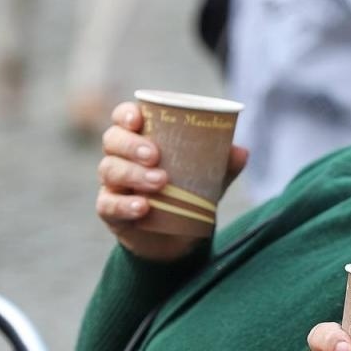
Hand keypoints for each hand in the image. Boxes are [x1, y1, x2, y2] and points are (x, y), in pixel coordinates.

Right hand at [96, 101, 246, 261]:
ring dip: (133, 174)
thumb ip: (224, 163)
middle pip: (113, 140)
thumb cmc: (189, 192)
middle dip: (131, 145)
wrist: (179, 236)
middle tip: (155, 155)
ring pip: (110, 170)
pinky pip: (108, 204)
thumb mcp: (209, 177)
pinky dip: (124, 204)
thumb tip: (241, 152)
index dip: (126, 114)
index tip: (139, 120)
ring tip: (161, 182)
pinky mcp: (109, 210)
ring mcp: (112, 183)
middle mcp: (120, 156)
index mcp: (141, 138)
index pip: (124, 117)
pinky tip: (143, 207)